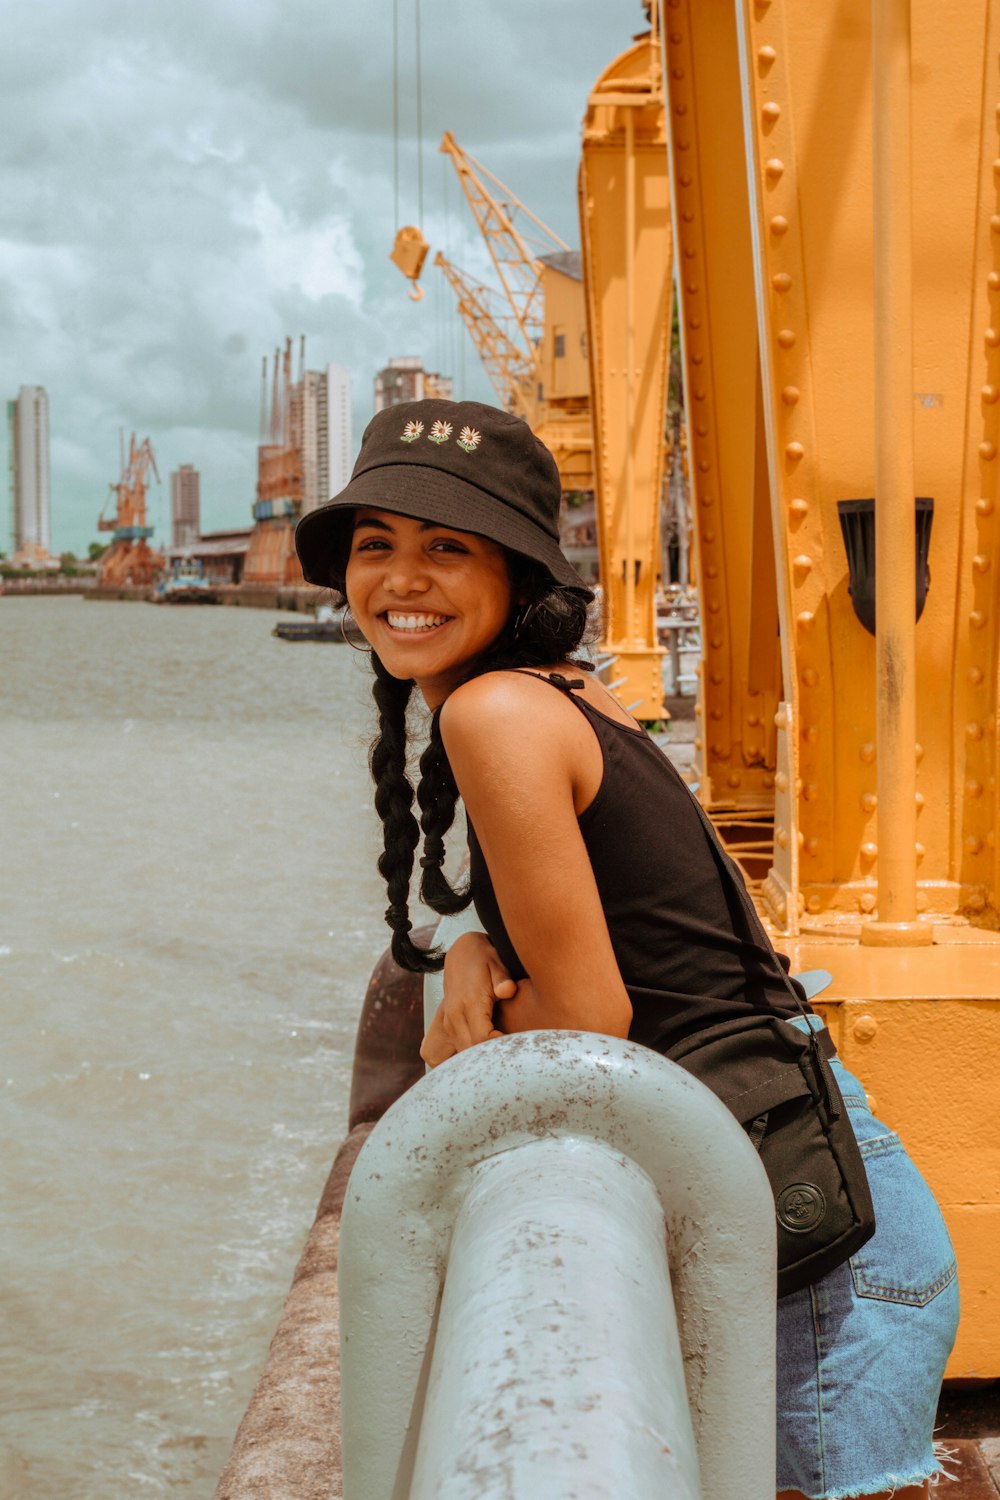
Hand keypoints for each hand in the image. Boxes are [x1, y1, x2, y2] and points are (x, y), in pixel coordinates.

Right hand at [420, 930, 517, 1067]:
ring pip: (454, 1058)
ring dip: (472, 1064)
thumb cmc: (486, 961)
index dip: (498, 1049)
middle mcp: (452, 1017)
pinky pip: (439, 1055)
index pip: (481, 1039)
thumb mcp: (498, 964)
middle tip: (510, 1061)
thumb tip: (506, 990)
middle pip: (469, 1054)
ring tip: (492, 1065)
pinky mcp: (442, 1028)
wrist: (463, 954)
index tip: (515, 1048)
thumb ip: (503, 979)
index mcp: (468, 1003)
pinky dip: (455, 1063)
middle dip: (489, 1062)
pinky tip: (473, 1061)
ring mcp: (445, 1024)